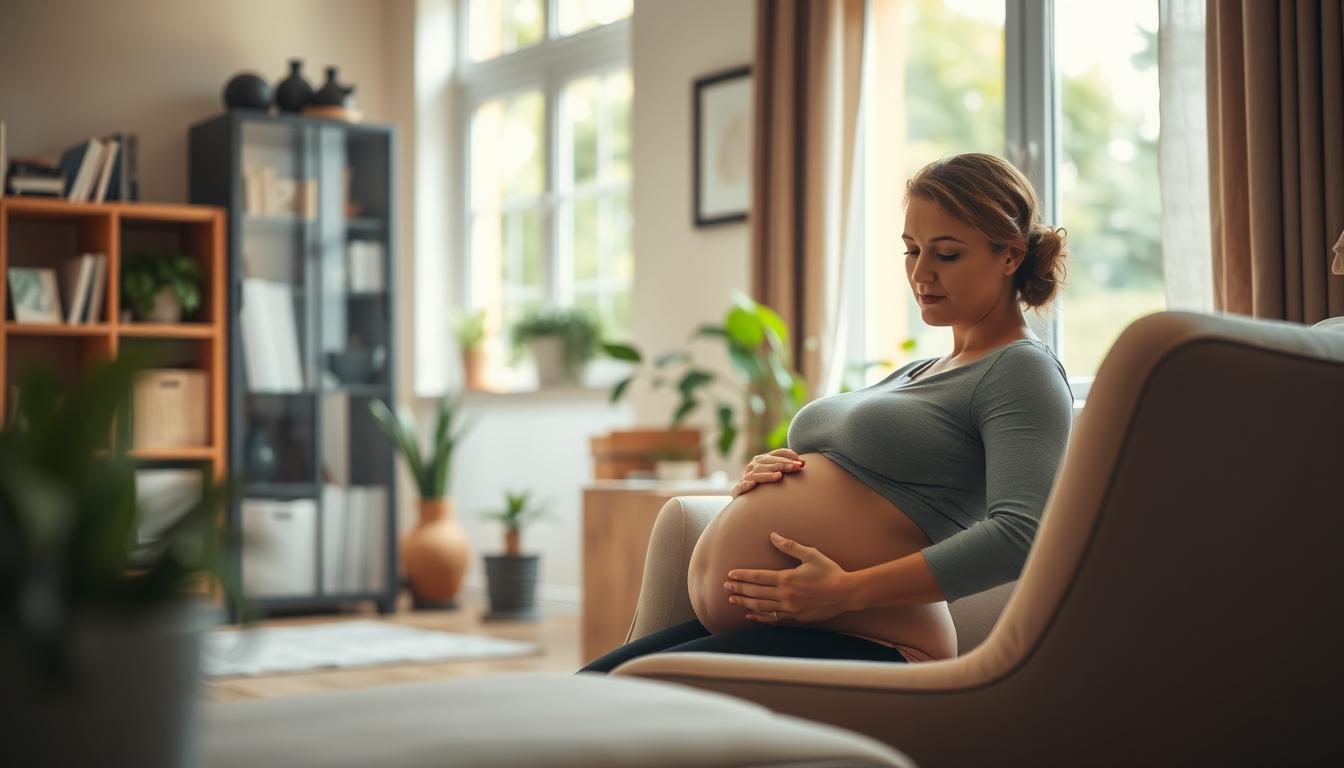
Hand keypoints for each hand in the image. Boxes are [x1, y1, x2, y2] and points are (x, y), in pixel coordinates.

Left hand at [722, 531, 855, 623]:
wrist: (846, 593)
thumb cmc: (830, 571)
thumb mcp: (811, 554)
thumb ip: (790, 546)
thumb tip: (773, 536)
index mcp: (787, 578)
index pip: (758, 577)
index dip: (742, 576)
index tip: (730, 574)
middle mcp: (785, 595)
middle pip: (755, 593)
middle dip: (739, 589)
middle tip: (725, 587)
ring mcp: (790, 608)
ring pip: (761, 607)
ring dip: (745, 603)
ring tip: (733, 600)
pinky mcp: (796, 617)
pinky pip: (774, 619)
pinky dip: (760, 618)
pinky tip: (750, 616)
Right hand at [731, 449, 804, 497]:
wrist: (743, 497)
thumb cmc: (762, 483)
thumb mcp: (772, 472)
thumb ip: (785, 466)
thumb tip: (804, 463)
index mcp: (762, 459)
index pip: (777, 454)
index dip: (788, 455)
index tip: (801, 461)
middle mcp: (753, 465)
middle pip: (769, 463)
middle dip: (783, 464)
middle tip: (796, 467)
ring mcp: (746, 476)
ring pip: (757, 474)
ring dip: (767, 475)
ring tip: (779, 476)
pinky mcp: (739, 489)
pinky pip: (742, 486)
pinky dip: (746, 484)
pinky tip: (752, 485)